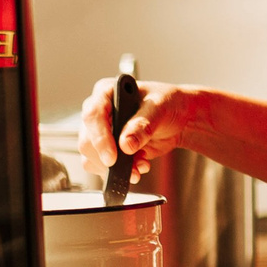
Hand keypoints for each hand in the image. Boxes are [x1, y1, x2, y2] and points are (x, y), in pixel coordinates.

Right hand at [78, 77, 193, 176]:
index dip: (100, 138)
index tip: (112, 157)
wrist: (180, 119)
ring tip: (140, 167)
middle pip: (87, 141)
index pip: (93, 115)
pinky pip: (103, 167)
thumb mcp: (159, 108)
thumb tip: (125, 144)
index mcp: (107, 93)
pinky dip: (120, 173)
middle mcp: (100, 113)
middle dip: (108, 160)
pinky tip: (139, 167)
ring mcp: (102, 133)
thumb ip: (142, 125)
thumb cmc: (168, 103)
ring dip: (114, 169)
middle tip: (131, 168)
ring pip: (91, 157)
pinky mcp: (110, 150)